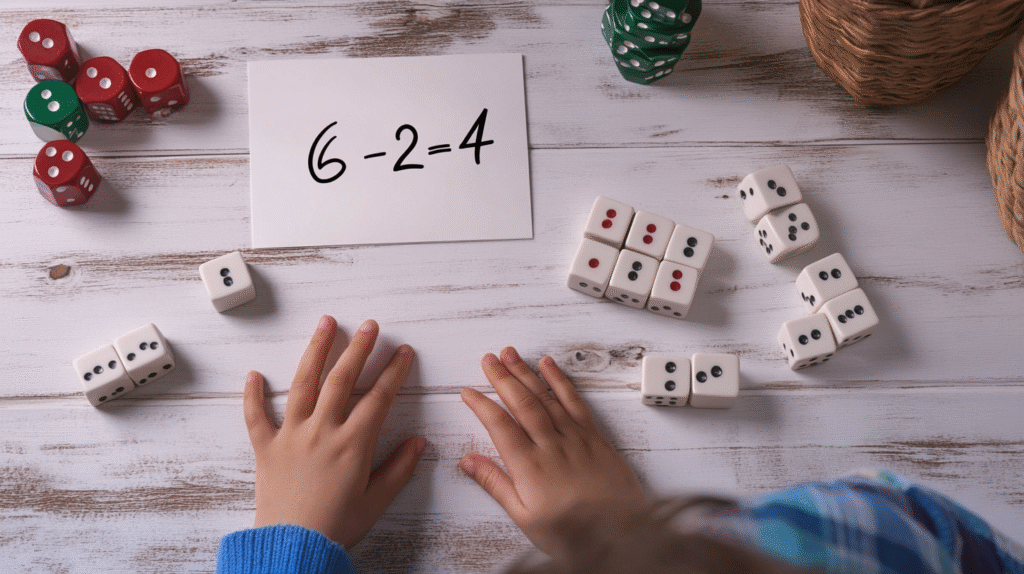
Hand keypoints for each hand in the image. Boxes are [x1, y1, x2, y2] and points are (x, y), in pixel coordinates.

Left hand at [244, 315, 425, 547]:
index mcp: (353, 443)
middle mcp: (322, 431)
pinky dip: (252, 395)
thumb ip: (399, 468)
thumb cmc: (336, 527)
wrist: (293, 547)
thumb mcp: (377, 499)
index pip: (379, 397)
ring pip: (303, 383)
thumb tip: (419, 443)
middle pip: (342, 379)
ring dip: (316, 350)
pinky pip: (256, 416)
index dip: (393, 371)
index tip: (403, 352)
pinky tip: (254, 374)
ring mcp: (292, 435)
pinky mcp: (266, 448)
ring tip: (325, 323)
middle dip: (358, 348)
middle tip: (369, 326)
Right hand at [460, 347, 647, 559]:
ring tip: (510, 354)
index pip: (499, 425)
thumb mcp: (525, 518)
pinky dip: (560, 380)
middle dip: (502, 378)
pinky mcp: (595, 437)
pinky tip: (549, 366)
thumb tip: (469, 462)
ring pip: (546, 397)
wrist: (622, 536)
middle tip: (488, 359)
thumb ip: (496, 484)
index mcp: (529, 467)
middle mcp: (551, 445)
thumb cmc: (575, 534)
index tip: (468, 392)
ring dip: (526, 373)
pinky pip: (575, 401)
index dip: (481, 405)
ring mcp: (575, 438)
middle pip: (521, 403)